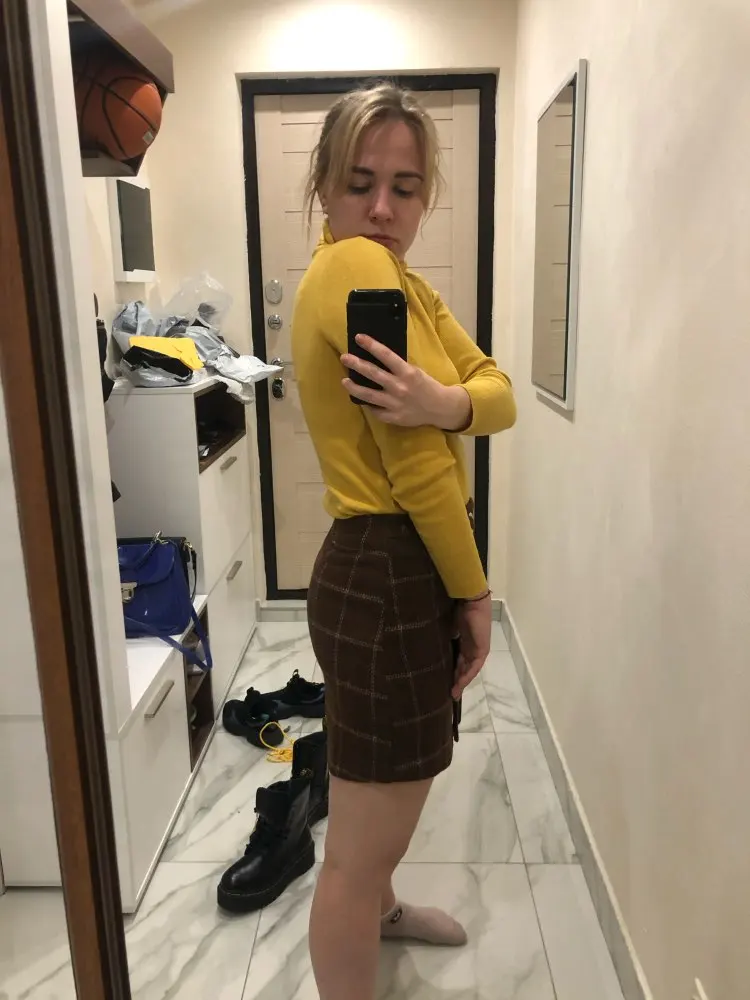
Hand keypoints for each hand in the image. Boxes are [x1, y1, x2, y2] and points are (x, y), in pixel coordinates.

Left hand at [341, 335, 471, 430]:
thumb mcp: (415, 371)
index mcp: (407, 372)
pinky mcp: (393, 417)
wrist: (439, 408)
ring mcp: (395, 403)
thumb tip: (377, 359)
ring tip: (344, 381)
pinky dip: (368, 405)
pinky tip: (361, 400)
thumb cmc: (426, 386)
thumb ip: (398, 368)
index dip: (371, 345)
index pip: (386, 355)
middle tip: (344, 357)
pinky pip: (376, 411)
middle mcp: (399, 387)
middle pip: (373, 374)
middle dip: (357, 364)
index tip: (359, 337)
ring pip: (369, 395)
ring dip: (354, 387)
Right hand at [452, 593, 491, 698]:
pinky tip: (459, 684)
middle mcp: (473, 646)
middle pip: (464, 667)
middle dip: (457, 680)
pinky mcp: (482, 650)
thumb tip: (430, 643)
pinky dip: (467, 676)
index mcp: (465, 640)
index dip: (453, 670)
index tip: (444, 680)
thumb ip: (445, 636)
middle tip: (448, 692)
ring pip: (469, 670)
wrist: (471, 600)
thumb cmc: (458, 608)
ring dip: (461, 682)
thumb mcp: (449, 626)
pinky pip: (474, 667)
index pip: (459, 659)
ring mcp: (478, 649)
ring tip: (453, 693)